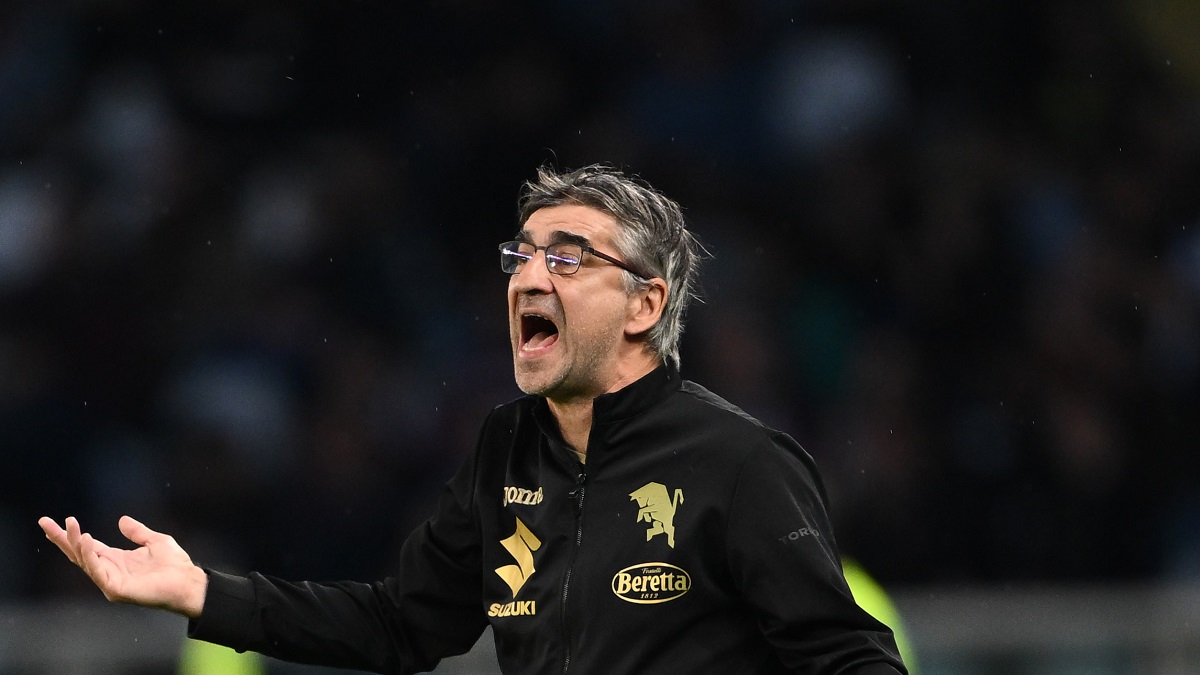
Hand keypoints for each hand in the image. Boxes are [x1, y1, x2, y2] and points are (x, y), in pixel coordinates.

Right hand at [39, 515, 207, 618]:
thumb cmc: (175, 565)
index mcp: (116, 560)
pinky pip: (98, 571)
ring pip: (85, 561)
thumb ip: (137, 532)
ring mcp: (110, 581)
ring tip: (70, 525)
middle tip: (45, 521)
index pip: (87, 546)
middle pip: (78, 553)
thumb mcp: (155, 541)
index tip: (55, 521)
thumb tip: (122, 520)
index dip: (71, 535)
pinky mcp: (116, 590)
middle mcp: (109, 570)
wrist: (188, 582)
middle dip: (62, 538)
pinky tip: (86, 540)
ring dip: (76, 543)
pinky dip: (90, 556)